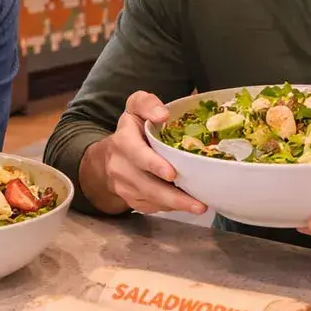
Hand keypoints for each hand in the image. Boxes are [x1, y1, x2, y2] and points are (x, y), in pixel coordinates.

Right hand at [80, 90, 206, 216]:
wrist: (111, 155)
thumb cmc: (132, 129)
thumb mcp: (136, 107)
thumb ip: (147, 104)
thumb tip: (163, 114)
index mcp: (123, 140)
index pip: (136, 153)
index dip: (153, 164)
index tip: (172, 173)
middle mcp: (119, 165)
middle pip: (146, 184)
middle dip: (173, 196)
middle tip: (198, 203)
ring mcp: (123, 185)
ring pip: (150, 199)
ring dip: (175, 205)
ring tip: (199, 206)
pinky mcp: (130, 199)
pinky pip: (151, 207)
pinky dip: (169, 207)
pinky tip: (185, 205)